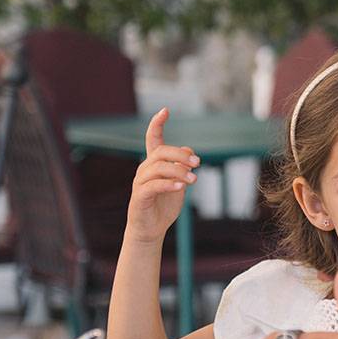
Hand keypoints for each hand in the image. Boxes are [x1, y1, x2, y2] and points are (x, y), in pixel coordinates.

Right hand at [125, 108, 197, 244]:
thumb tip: (189, 151)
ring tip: (193, 179)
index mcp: (154, 164)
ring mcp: (140, 182)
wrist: (152, 228)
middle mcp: (145, 169)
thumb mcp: (179, 182)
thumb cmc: (164, 204)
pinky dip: (169, 184)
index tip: (165, 110)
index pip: (153, 139)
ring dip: (179, 171)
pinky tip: (182, 186)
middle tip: (197, 163)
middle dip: (180, 154)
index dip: (157, 124)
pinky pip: (154, 185)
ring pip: (158, 168)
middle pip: (161, 152)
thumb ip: (183, 167)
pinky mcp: (140, 196)